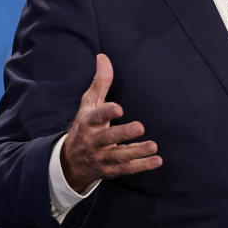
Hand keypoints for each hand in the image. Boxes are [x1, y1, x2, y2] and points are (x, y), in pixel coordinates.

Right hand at [61, 54, 162, 192]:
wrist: (70, 162)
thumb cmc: (84, 126)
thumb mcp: (88, 104)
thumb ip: (99, 82)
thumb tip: (103, 57)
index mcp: (87, 123)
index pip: (95, 116)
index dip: (106, 112)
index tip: (118, 108)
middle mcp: (93, 141)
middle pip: (107, 138)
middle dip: (123, 133)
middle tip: (140, 126)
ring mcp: (101, 157)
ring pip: (118, 156)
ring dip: (137, 151)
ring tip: (153, 146)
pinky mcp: (109, 170)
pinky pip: (126, 169)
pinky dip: (142, 166)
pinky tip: (156, 160)